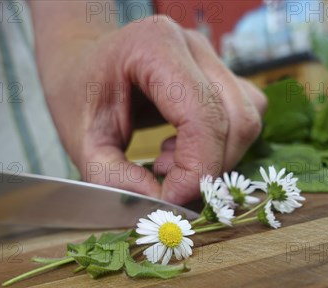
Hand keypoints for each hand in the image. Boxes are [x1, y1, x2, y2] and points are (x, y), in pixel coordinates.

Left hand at [33, 11, 265, 203]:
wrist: (80, 62)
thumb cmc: (78, 93)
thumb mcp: (82, 140)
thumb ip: (113, 177)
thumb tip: (158, 202)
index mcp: (155, 47)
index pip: (203, 117)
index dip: (196, 170)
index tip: (169, 200)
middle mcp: (193, 45)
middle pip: (238, 119)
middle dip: (210, 168)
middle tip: (167, 184)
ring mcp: (211, 56)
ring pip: (248, 119)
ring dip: (217, 157)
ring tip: (167, 161)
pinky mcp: (220, 74)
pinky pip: (245, 115)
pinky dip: (221, 145)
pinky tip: (181, 148)